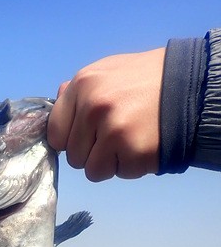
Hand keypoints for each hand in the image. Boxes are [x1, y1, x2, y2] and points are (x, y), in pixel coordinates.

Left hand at [47, 48, 165, 180]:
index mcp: (82, 85)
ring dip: (110, 163)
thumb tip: (57, 102)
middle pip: (73, 157)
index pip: (55, 134)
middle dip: (92, 153)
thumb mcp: (107, 71)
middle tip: (115, 136)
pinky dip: (131, 166)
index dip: (70, 140)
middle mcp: (93, 108)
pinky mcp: (132, 153)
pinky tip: (143, 144)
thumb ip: (79, 91)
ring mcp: (113, 132)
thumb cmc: (145, 80)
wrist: (190, 86)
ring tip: (129, 141)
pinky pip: (119, 174)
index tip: (86, 136)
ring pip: (92, 171)